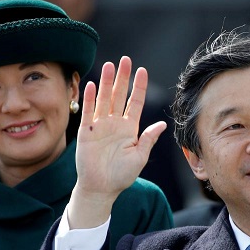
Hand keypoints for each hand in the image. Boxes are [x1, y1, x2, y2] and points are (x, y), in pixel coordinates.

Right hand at [69, 56, 166, 228]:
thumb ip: (148, 139)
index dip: (138, 87)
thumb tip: (162, 125)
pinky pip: (88, 113)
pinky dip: (90, 99)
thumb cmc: (121, 176)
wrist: (101, 189)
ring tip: (109, 66)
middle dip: (122, 78)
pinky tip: (92, 85)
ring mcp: (100, 127)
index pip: (135, 102)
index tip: (142, 71)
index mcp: (129, 129)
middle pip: (119, 96)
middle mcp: (115, 124)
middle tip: (125, 60)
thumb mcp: (140, 157)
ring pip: (104, 100)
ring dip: (106, 83)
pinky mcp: (86, 133)